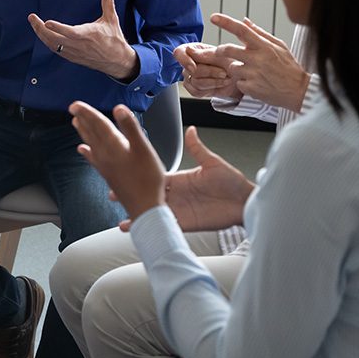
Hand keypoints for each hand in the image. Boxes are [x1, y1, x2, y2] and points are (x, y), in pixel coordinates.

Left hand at [29, 0, 138, 79]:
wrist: (117, 60)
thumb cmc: (114, 38)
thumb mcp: (111, 18)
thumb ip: (107, 0)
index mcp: (89, 34)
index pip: (70, 32)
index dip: (58, 28)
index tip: (46, 22)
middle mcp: (80, 45)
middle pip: (55, 39)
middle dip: (40, 29)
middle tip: (32, 17)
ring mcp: (74, 52)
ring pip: (53, 45)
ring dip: (41, 35)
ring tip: (34, 23)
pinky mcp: (72, 57)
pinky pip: (55, 50)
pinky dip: (47, 41)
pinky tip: (42, 33)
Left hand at [70, 101, 165, 219]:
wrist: (145, 207)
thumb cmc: (148, 179)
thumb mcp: (144, 149)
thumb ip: (131, 128)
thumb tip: (119, 109)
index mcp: (113, 146)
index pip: (97, 124)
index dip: (87, 112)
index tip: (75, 104)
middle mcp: (105, 155)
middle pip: (91, 133)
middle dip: (82, 119)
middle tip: (73, 108)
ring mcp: (105, 166)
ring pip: (90, 144)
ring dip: (83, 132)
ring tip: (75, 122)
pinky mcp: (108, 174)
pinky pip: (93, 158)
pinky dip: (86, 151)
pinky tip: (82, 150)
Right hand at [117, 127, 254, 232]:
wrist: (244, 202)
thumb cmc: (232, 182)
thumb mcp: (212, 162)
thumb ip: (197, 148)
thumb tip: (191, 130)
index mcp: (179, 178)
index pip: (154, 175)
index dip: (139, 173)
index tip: (124, 170)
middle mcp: (176, 194)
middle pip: (149, 193)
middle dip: (132, 193)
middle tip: (113, 193)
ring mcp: (178, 209)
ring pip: (153, 210)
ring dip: (139, 212)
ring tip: (122, 215)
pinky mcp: (184, 223)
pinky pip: (164, 225)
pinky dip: (152, 226)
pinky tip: (140, 227)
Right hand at [174, 42, 240, 99]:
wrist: (239, 76)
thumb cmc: (231, 62)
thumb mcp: (222, 54)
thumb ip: (206, 54)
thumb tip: (189, 50)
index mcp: (192, 50)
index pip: (179, 53)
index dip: (184, 60)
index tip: (194, 67)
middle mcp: (188, 63)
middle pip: (191, 71)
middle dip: (210, 72)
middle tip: (223, 72)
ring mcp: (190, 77)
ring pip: (195, 82)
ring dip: (214, 81)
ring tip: (225, 77)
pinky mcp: (194, 89)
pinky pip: (197, 92)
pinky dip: (212, 88)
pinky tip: (220, 84)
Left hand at [211, 14, 308, 111]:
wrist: (298, 91)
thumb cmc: (289, 67)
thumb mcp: (279, 46)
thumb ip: (260, 33)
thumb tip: (244, 21)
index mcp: (264, 46)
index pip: (242, 30)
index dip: (226, 22)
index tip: (214, 17)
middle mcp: (257, 59)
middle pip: (228, 49)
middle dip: (219, 50)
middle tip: (218, 51)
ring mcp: (253, 74)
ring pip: (232, 67)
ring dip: (237, 68)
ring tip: (252, 72)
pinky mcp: (250, 88)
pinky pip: (238, 83)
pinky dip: (243, 82)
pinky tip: (256, 83)